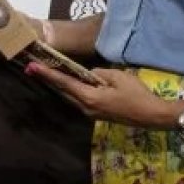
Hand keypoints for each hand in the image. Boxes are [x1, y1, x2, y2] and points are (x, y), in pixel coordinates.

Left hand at [25, 63, 171, 126]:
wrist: (151, 116)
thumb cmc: (136, 95)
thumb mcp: (118, 77)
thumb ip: (99, 73)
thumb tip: (90, 74)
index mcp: (89, 97)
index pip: (64, 83)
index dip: (48, 74)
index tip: (32, 67)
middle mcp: (86, 107)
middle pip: (63, 91)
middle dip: (49, 79)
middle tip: (34, 68)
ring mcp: (91, 113)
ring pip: (70, 97)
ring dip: (59, 86)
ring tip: (47, 73)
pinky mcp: (97, 114)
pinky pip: (79, 100)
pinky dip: (71, 91)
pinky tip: (69, 83)